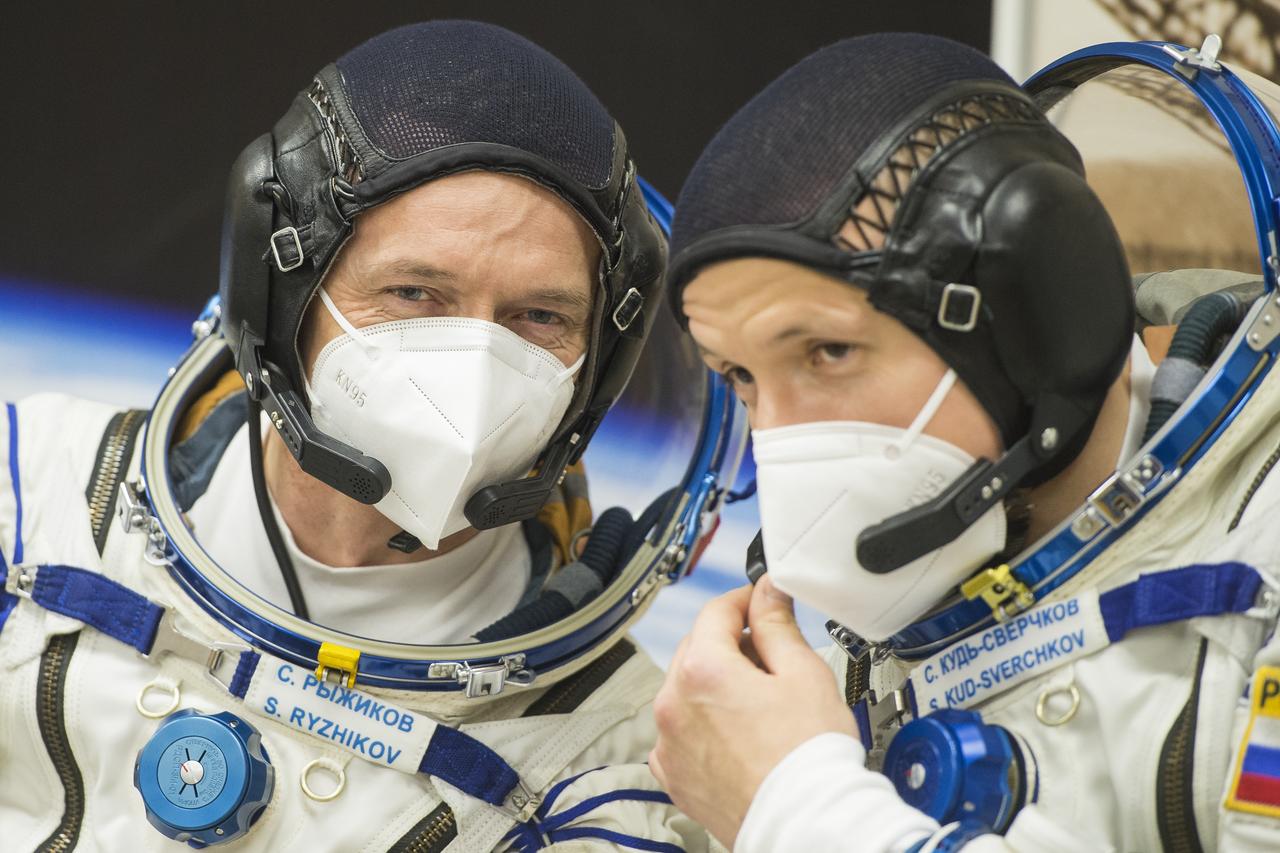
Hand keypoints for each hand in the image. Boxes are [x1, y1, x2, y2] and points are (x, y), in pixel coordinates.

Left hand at [649, 575, 857, 847]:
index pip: (715, 611)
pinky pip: (682, 733)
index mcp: (702, 672)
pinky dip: (704, 724)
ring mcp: (669, 745)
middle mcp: (673, 706)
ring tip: (761, 701)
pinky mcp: (674, 776)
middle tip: (771, 653)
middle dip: (730, 643)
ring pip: (686, 692)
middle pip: (696, 649)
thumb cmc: (809, 760)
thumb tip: (767, 593)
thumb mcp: (803, 673)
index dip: (745, 599)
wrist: (806, 827)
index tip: (762, 602)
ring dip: (715, 684)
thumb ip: (777, 624)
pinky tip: (741, 734)